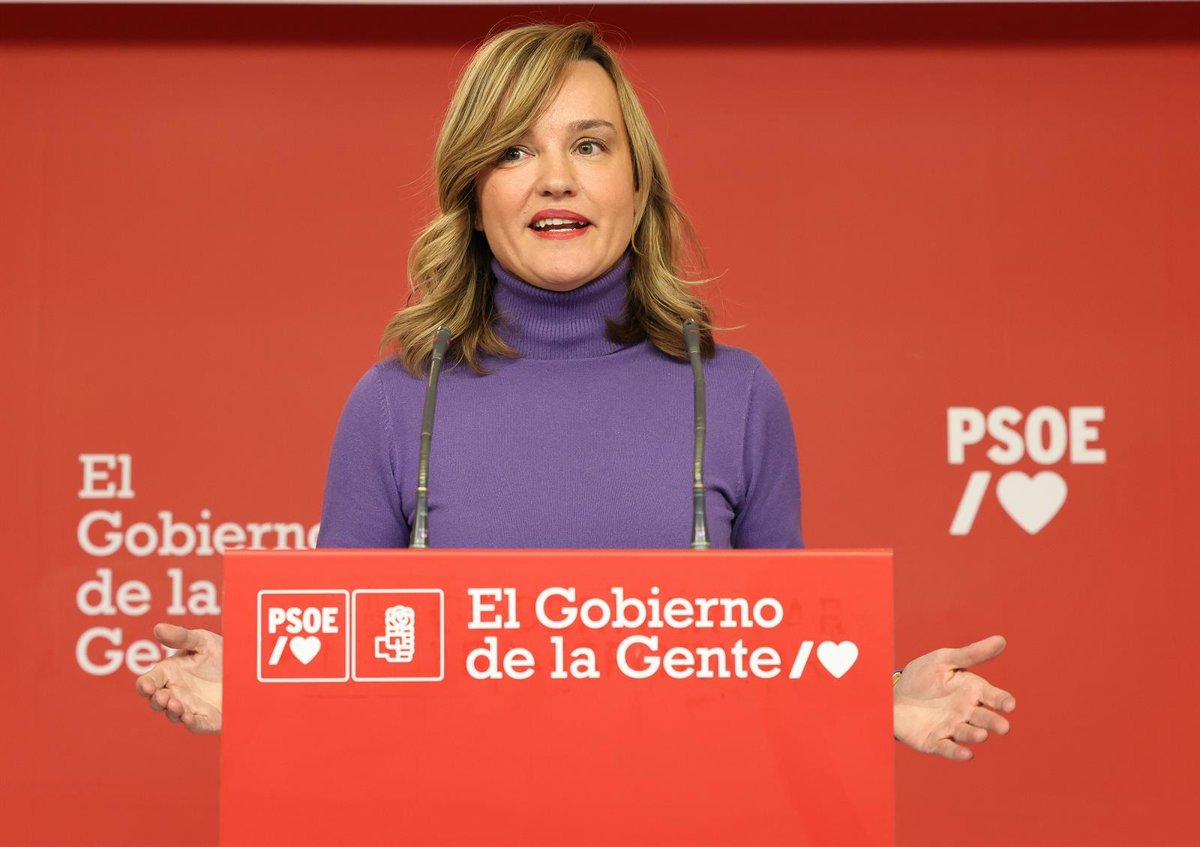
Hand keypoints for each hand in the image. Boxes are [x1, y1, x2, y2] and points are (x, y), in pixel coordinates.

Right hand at [134, 623, 222, 732]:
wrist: (250, 668)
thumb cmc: (221, 653)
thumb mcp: (203, 641)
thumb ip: (182, 637)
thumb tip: (158, 628)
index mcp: (170, 673)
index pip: (148, 682)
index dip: (145, 685)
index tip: (148, 686)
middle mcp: (176, 692)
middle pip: (157, 701)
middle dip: (157, 700)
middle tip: (162, 696)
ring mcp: (190, 706)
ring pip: (173, 714)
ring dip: (172, 711)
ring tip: (175, 704)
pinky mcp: (208, 718)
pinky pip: (196, 724)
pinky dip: (190, 722)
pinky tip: (188, 717)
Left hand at [893, 634, 1014, 760]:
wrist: (892, 694)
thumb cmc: (922, 676)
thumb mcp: (944, 660)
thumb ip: (972, 654)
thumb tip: (1001, 640)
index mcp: (972, 691)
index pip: (994, 696)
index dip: (1003, 701)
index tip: (1009, 704)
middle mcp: (967, 712)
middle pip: (985, 718)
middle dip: (994, 722)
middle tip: (1003, 727)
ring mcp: (952, 727)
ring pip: (968, 734)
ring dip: (975, 735)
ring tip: (981, 735)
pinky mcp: (936, 742)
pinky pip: (948, 748)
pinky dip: (957, 752)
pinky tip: (966, 754)